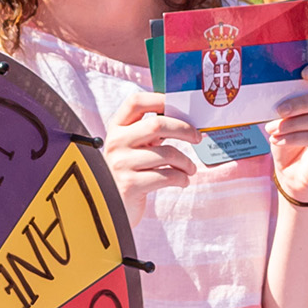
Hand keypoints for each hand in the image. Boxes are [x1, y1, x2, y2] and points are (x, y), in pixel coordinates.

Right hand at [103, 89, 201, 223]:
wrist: (109, 208)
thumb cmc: (129, 174)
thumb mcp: (132, 149)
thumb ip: (148, 133)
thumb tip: (185, 120)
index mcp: (116, 129)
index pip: (135, 102)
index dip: (159, 99)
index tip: (178, 105)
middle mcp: (116, 143)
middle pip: (157, 125)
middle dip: (184, 130)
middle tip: (197, 137)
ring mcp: (121, 164)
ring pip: (167, 154)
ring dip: (186, 162)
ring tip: (190, 169)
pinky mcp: (130, 185)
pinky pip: (167, 176)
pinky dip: (181, 178)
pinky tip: (182, 181)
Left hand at [266, 61, 307, 203]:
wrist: (293, 177)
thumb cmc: (289, 144)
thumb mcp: (284, 122)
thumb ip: (285, 107)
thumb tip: (272, 96)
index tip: (303, 73)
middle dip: (300, 103)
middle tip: (278, 110)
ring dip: (293, 123)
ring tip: (272, 130)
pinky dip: (294, 137)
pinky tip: (278, 141)